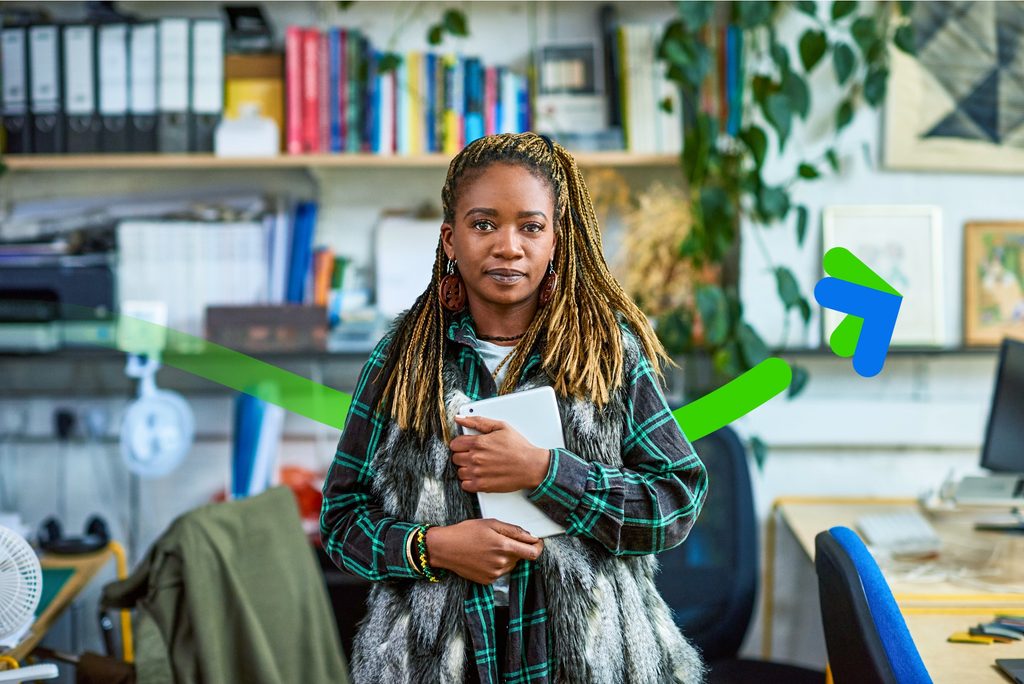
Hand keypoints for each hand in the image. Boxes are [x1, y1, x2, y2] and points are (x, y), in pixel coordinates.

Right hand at [426, 519, 544, 584]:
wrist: (444, 548)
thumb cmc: (465, 532)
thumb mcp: (491, 523)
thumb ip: (514, 531)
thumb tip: (531, 537)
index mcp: (504, 547)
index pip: (533, 553)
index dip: (538, 547)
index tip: (537, 542)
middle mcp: (501, 563)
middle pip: (521, 557)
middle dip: (517, 548)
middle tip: (501, 539)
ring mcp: (495, 574)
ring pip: (511, 564)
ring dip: (507, 556)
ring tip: (489, 547)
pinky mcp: (488, 580)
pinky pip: (501, 571)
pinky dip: (497, 564)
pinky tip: (484, 556)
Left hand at [450, 415, 550, 492]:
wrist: (531, 466)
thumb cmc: (518, 447)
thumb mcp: (500, 427)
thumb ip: (478, 421)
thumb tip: (459, 418)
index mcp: (479, 442)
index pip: (454, 444)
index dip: (460, 444)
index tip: (466, 446)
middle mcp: (476, 458)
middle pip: (455, 458)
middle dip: (463, 456)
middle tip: (474, 455)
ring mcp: (478, 473)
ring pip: (459, 471)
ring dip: (466, 469)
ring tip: (478, 466)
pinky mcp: (482, 486)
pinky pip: (465, 485)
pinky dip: (469, 481)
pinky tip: (479, 476)